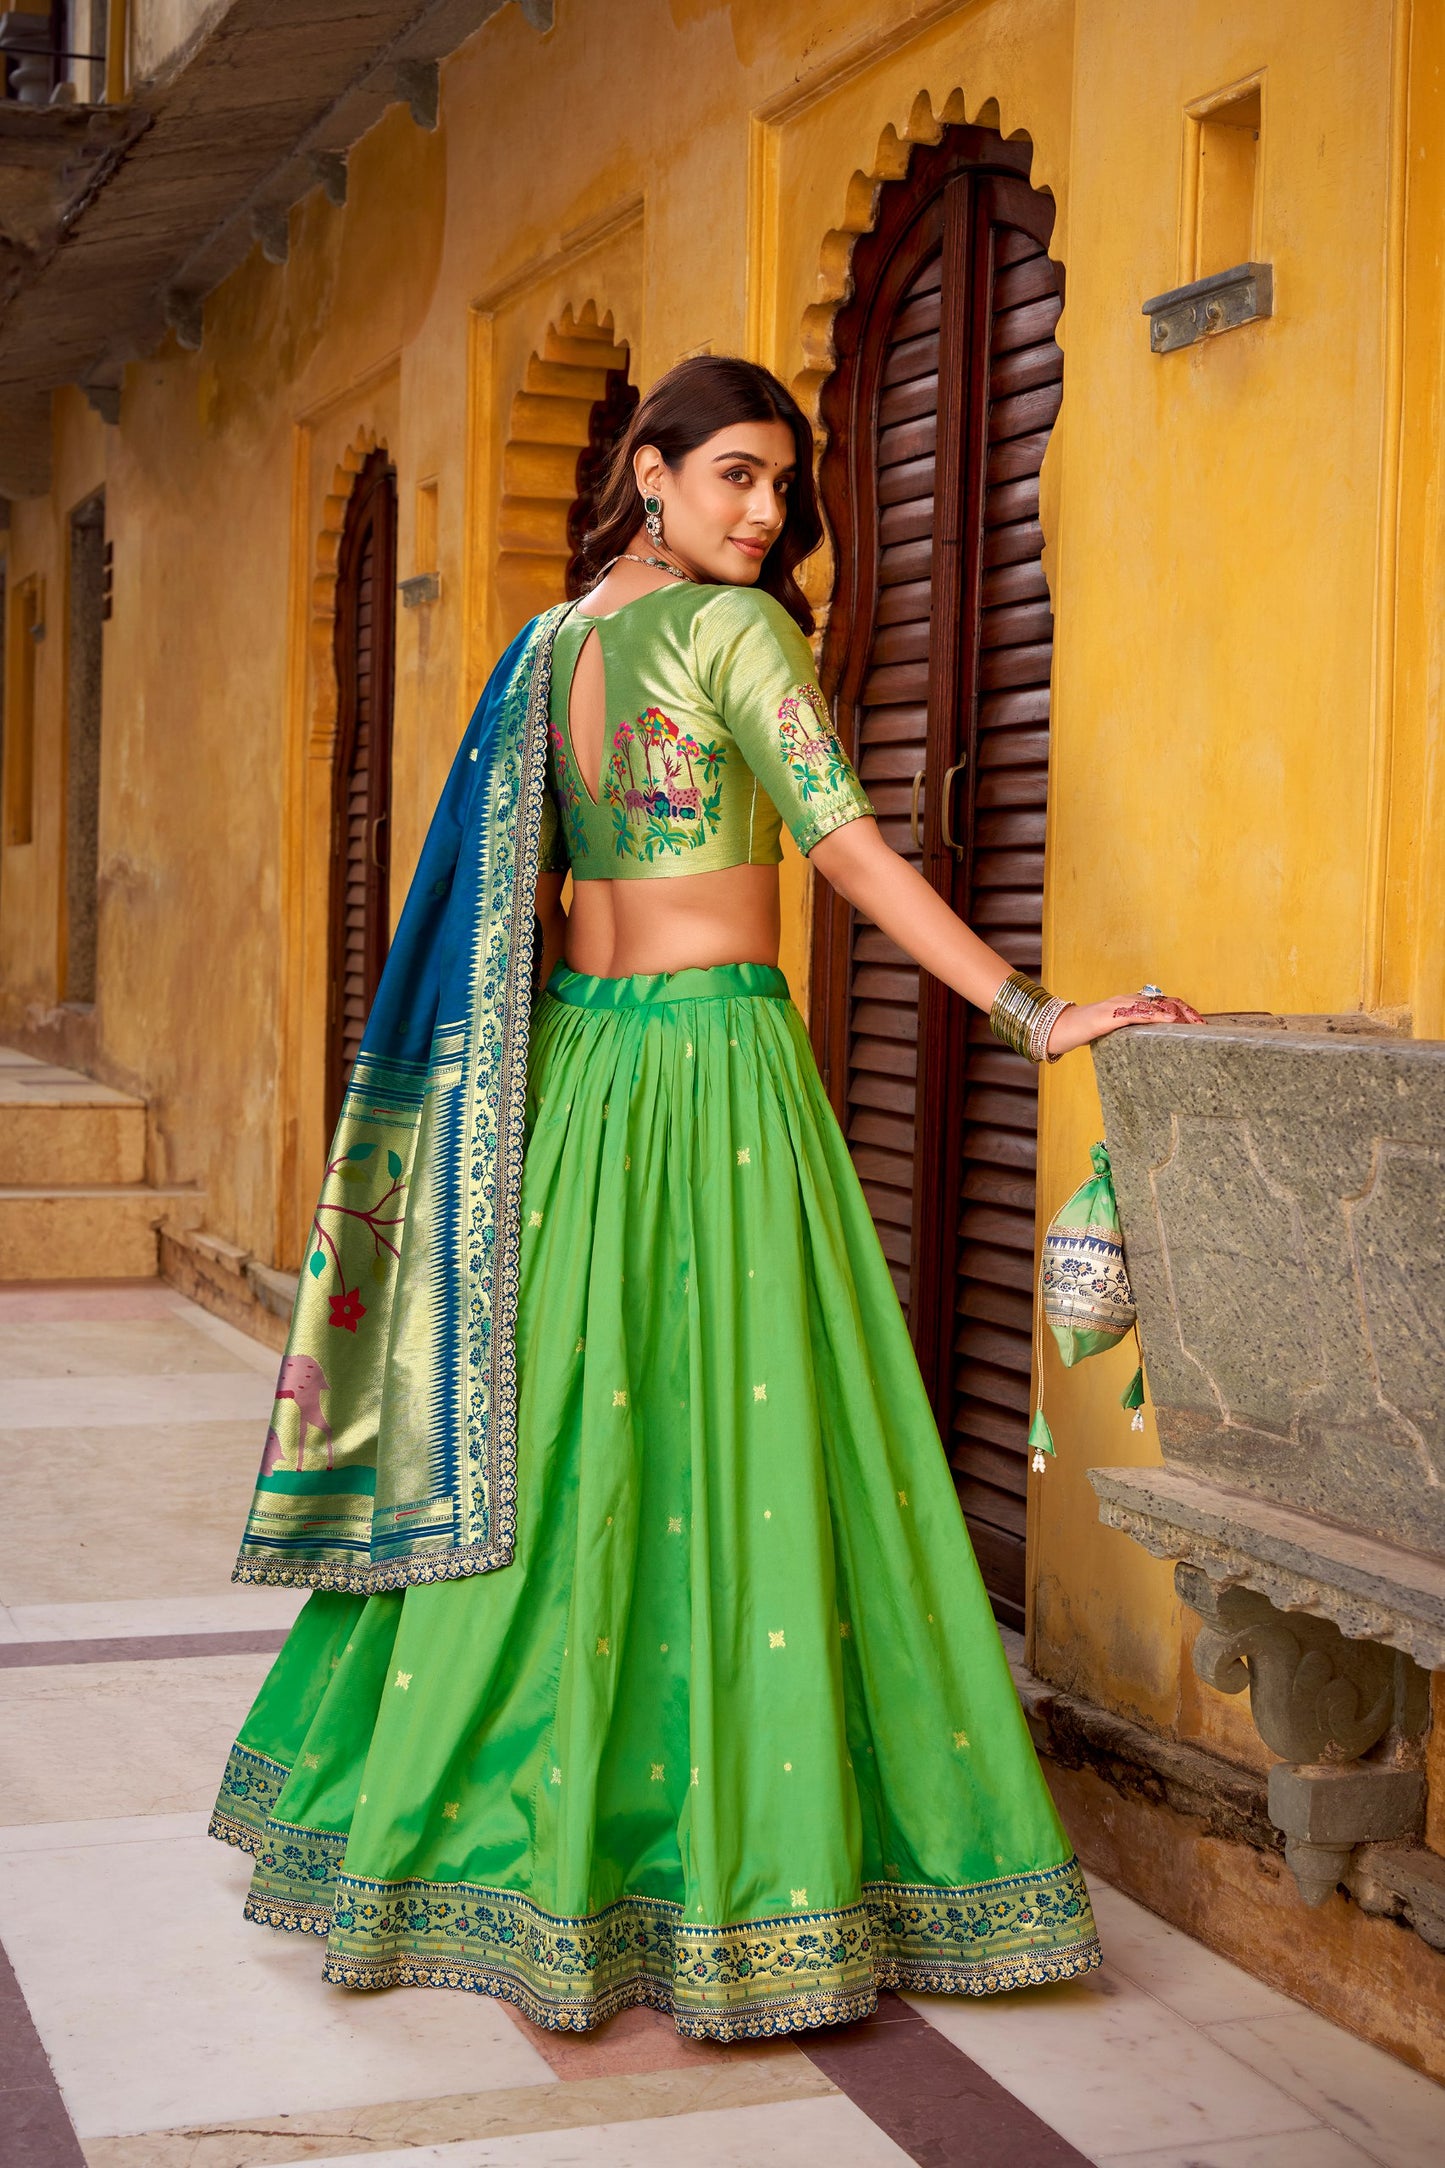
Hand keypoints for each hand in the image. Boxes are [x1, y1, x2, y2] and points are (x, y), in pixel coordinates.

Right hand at [1046, 992, 1204, 1057]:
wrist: (1061, 1028)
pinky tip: (1169, 1019)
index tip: (1200, 1022)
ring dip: (1176, 1012)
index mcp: (1132, 1002)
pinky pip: (1137, 1013)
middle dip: (1187, 1011)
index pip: (1164, 1001)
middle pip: (1165, 1000)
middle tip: (1203, 1024)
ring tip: (1192, 1022)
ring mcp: (1119, 1005)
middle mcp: (1128, 999)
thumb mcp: (1116, 1030)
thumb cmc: (1087, 1030)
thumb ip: (1133, 1031)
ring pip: (1154, 1004)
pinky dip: (1156, 1015)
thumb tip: (1153, 1042)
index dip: (1184, 1009)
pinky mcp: (1110, 1015)